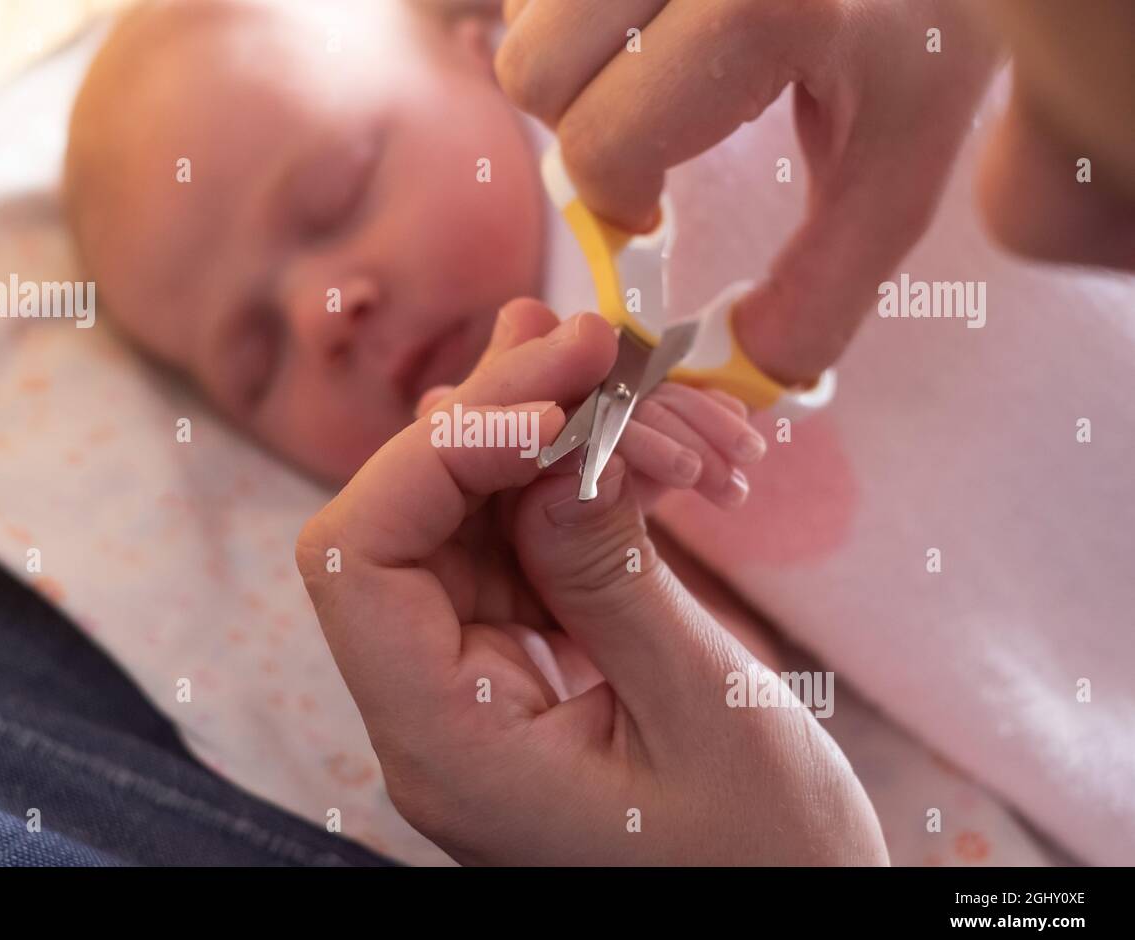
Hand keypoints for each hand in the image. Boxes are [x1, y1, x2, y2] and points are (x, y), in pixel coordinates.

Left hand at [298, 303, 887, 864]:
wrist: (793, 924)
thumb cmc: (762, 866)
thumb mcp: (705, 715)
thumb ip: (611, 575)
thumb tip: (555, 447)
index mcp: (448, 745)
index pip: (358, 559)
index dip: (436, 450)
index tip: (555, 392)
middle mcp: (439, 707)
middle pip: (415, 516)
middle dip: (511, 415)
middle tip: (611, 348)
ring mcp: (480, 681)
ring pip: (476, 514)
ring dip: (565, 439)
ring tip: (663, 396)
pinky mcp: (529, 660)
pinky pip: (528, 543)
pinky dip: (590, 484)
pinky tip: (652, 440)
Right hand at [496, 0, 1000, 384]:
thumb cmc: (941, 31)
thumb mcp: (901, 172)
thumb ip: (821, 292)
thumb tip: (738, 376)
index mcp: (764, 8)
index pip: (601, 146)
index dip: (617, 205)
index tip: (652, 215)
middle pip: (533, 69)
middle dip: (579, 130)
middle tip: (647, 138)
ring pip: (523, 12)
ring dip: (571, 66)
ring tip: (654, 72)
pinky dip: (575, 16)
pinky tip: (648, 30)